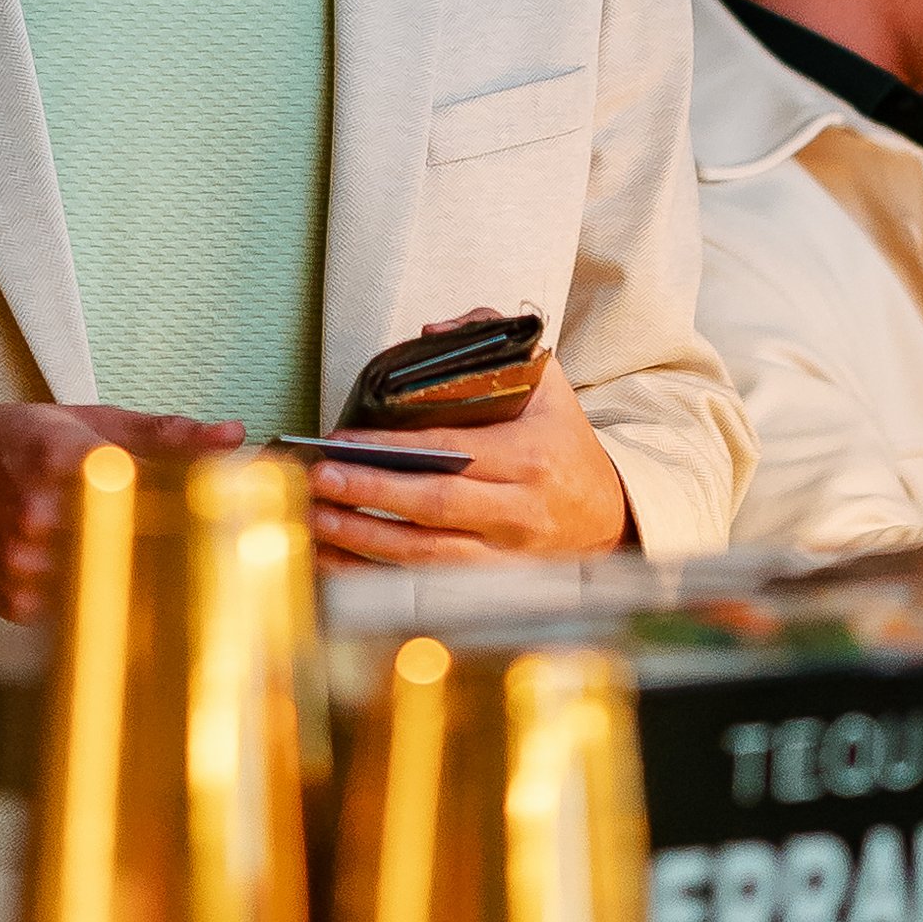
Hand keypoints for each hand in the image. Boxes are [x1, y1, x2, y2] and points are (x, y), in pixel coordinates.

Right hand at [0, 403, 243, 622]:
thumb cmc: (8, 442)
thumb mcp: (81, 419)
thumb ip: (161, 432)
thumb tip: (233, 435)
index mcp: (63, 457)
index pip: (157, 486)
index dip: (206, 501)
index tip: (246, 510)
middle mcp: (43, 514)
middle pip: (143, 540)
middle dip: (187, 543)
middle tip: (231, 549)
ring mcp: (27, 565)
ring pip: (118, 579)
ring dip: (151, 575)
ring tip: (174, 564)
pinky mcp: (19, 604)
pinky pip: (83, 605)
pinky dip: (105, 591)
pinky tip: (108, 574)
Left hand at [306, 346, 628, 564]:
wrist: (608, 514)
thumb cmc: (563, 443)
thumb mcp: (547, 383)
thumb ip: (491, 340)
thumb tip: (430, 333)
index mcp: (533, 458)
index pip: (454, 452)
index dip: (394, 451)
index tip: (341, 442)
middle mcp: (521, 512)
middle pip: (436, 508)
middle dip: (370, 494)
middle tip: (318, 480)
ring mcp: (508, 557)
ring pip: (428, 557)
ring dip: (365, 541)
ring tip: (314, 519)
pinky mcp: (493, 587)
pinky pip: (426, 588)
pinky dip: (375, 577)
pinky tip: (334, 562)